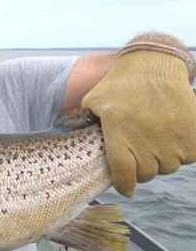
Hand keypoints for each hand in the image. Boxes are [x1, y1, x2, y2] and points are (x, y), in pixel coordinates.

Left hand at [82, 34, 195, 196]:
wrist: (155, 65)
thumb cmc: (120, 84)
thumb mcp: (93, 102)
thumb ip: (82, 123)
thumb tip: (68, 140)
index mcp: (120, 136)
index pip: (124, 176)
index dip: (124, 184)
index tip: (125, 185)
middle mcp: (147, 143)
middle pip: (146, 174)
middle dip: (140, 167)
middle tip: (137, 148)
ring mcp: (173, 142)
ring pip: (167, 166)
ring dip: (160, 157)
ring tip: (152, 136)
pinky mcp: (194, 139)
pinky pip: (187, 157)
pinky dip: (181, 150)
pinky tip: (169, 133)